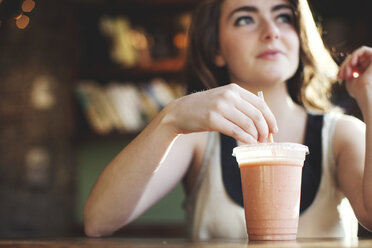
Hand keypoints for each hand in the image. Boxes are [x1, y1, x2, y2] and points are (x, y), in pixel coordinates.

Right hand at [163, 83, 277, 143]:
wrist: (179, 112)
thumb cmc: (203, 108)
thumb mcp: (222, 99)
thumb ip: (240, 105)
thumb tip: (261, 122)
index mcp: (233, 89)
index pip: (260, 103)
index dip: (270, 118)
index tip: (274, 129)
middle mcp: (228, 95)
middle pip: (257, 114)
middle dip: (265, 130)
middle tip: (266, 140)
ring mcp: (220, 107)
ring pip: (248, 124)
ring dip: (256, 136)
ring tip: (256, 143)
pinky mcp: (212, 119)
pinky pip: (236, 131)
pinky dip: (246, 139)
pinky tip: (248, 144)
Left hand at [338, 46, 371, 108]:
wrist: (366, 94)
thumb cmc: (358, 91)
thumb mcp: (350, 80)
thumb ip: (348, 71)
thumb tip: (345, 68)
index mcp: (366, 71)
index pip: (352, 64)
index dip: (343, 68)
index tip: (339, 77)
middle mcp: (371, 66)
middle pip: (353, 59)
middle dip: (344, 66)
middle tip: (341, 75)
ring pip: (357, 55)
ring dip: (348, 62)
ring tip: (347, 72)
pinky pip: (363, 50)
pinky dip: (355, 55)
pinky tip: (352, 64)